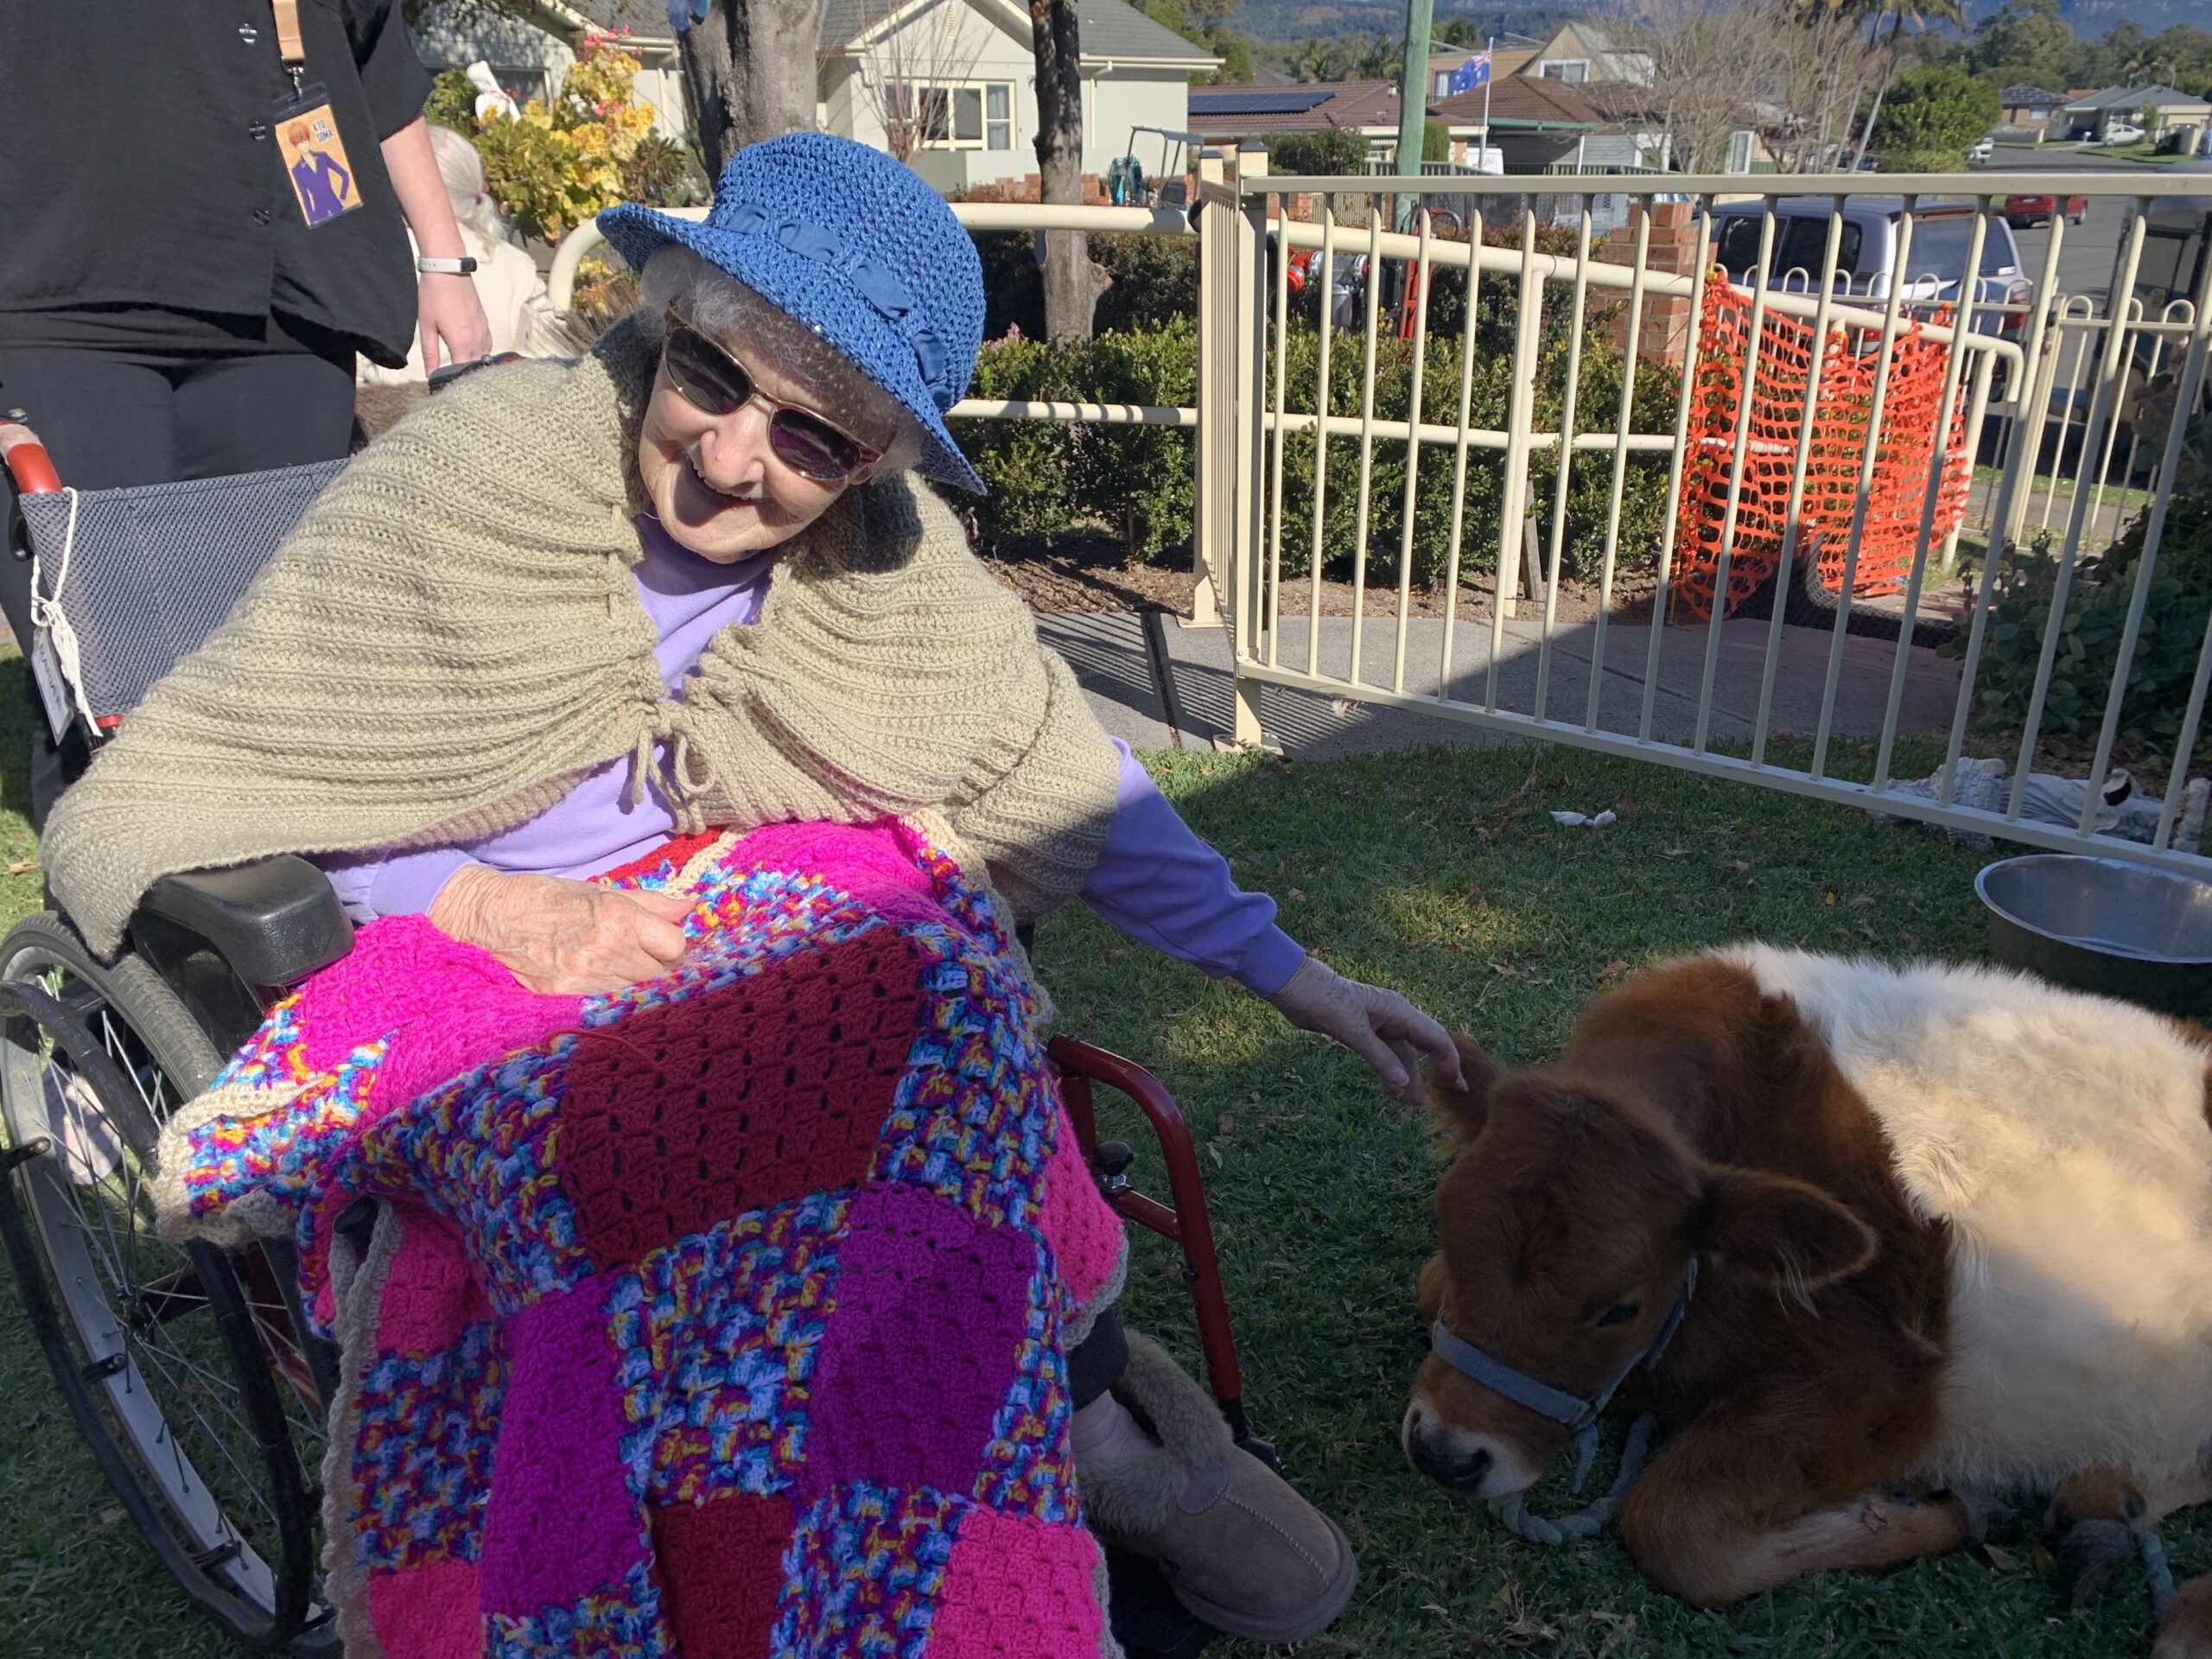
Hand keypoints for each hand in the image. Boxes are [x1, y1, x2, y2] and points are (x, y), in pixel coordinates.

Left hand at [417, 271, 492, 375]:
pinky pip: (487, 346)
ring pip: (484, 359)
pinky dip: (481, 353)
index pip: (462, 374)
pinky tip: (471, 353)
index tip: (447, 388)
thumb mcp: (426, 326)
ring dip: (475, 366)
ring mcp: (484, 332)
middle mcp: (477, 341)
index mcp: (462, 344)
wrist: (448, 270)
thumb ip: (430, 354)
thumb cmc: (434, 295)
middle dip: (466, 377)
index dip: (455, 383)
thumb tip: (430, 375)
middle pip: (476, 369)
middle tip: (455, 382)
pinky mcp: (485, 324)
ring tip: (463, 371)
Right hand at [428, 865, 691, 993]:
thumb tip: (689, 906)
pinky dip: (608, 989)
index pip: (675, 944)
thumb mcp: (599, 890)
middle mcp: (606, 950)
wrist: (489, 917)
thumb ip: (648, 902)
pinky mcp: (566, 995)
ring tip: (611, 958)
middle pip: (659, 972)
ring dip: (633, 977)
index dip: (672, 942)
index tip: (661, 937)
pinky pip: (606, 999)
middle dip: (656, 962)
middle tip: (639, 950)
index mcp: (618, 917)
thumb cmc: (546, 897)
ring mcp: (585, 977)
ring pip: (634, 989)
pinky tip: (593, 972)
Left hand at [1265, 956, 1464, 1105]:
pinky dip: (1390, 1072)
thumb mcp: (1352, 1032)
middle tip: (1453, 1093)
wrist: (1297, 987)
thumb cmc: (1324, 1001)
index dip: (1449, 1060)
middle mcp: (1395, 1016)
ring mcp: (1381, 1024)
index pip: (1435, 1037)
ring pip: (1404, 1054)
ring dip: (1410, 1077)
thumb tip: (1404, 1085)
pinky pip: (1386, 1054)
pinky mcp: (1366, 1032)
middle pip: (1426, 1044)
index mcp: (1398, 1010)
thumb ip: (1380, 1058)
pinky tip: (1392, 1090)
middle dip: (1438, 1068)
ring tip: (1417, 1104)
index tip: (1456, 1084)